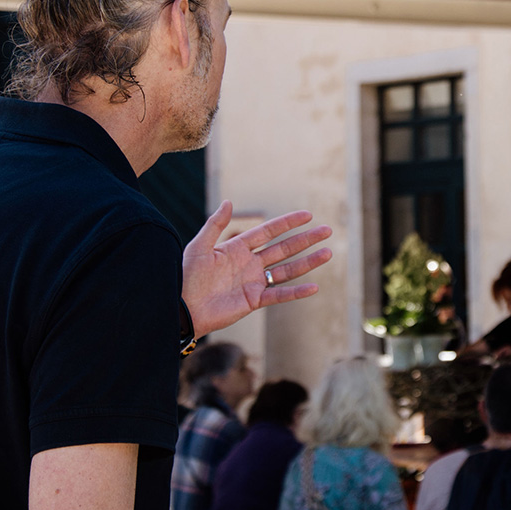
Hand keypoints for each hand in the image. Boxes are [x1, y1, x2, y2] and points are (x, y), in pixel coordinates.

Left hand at [181, 201, 331, 334]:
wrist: (182, 308)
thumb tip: (228, 201)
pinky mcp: (254, 301)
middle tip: (327, 231)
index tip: (307, 215)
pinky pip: (280, 295)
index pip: (268, 232)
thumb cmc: (185, 276)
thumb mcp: (199, 247)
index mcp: (237, 248)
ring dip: (308, 262)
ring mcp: (254, 282)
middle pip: (284, 248)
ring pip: (287, 270)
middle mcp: (249, 263)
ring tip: (328, 253)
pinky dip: (297, 292)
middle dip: (306, 240)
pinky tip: (314, 286)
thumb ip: (215, 225)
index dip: (287, 223)